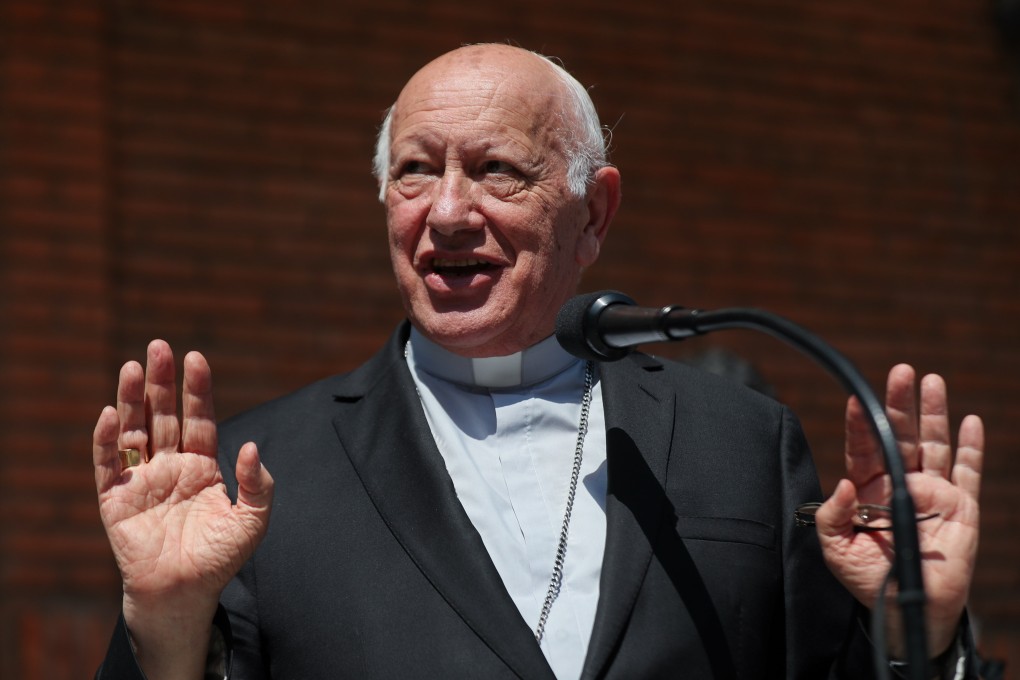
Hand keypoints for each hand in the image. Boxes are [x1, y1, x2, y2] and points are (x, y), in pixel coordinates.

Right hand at [92, 340, 273, 678]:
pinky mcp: (115, 501)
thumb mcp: (253, 520)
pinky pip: (108, 465)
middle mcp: (171, 467)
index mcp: (202, 466)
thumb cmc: (220, 558)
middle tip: (159, 346)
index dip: (197, 390)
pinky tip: (110, 415)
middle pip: (164, 415)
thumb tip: (251, 445)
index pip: (199, 419)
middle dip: (162, 382)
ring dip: (131, 399)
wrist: (185, 595)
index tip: (195, 358)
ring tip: (131, 366)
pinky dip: (107, 440)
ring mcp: (142, 481)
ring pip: (135, 431)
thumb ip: (258, 484)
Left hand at [814, 364, 982, 658]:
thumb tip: (842, 485)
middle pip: (899, 435)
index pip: (863, 448)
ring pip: (933, 444)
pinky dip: (970, 446)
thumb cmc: (868, 578)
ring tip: (931, 380)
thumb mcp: (837, 550)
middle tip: (901, 371)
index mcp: (868, 489)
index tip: (856, 398)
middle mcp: (900, 482)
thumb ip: (832, 516)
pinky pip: (967, 471)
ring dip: (933, 413)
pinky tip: (970, 421)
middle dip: (899, 403)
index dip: (860, 423)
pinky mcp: (961, 506)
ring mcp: (932, 492)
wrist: (908, 608)